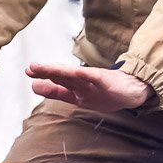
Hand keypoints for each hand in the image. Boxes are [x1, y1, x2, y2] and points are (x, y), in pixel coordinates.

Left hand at [27, 63, 152, 112]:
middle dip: (47, 71)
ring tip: (47, 68)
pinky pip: (95, 78)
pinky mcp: (106, 82)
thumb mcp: (77, 96)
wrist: (133, 91)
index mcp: (75, 87)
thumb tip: (34, 86)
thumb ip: (57, 91)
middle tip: (32, 67)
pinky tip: (76, 72)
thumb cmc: (105, 92)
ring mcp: (94, 81)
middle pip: (63, 75)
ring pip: (75, 75)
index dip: (43, 76)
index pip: (56, 81)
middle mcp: (82, 82)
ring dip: (61, 71)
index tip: (29, 71)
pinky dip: (85, 75)